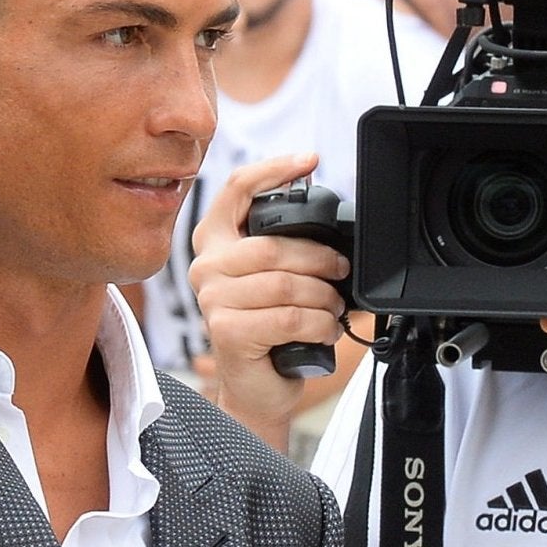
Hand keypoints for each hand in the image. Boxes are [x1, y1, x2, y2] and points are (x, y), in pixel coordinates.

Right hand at [187, 153, 347, 436]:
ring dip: (324, 297)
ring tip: (333, 307)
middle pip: (273, 245)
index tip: (309, 161)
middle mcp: (205, 265)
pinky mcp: (226, 331)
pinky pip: (288, 317)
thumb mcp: (275, 275)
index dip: (273, 169)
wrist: (257, 385)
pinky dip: (319, 323)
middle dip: (320, 257)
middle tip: (341, 270)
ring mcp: (211, 299)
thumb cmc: (270, 325)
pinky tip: (325, 328)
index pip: (237, 189)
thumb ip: (285, 244)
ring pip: (285, 284)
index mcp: (215, 239)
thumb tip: (328, 219)